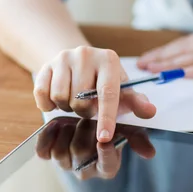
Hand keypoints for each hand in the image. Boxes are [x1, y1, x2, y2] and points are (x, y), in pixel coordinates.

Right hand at [34, 46, 156, 142]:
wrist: (78, 63)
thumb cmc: (104, 82)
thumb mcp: (123, 91)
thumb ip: (136, 103)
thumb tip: (150, 112)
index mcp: (109, 60)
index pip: (108, 94)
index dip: (106, 118)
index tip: (104, 137)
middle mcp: (86, 54)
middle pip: (80, 100)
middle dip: (84, 112)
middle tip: (88, 107)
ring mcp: (63, 58)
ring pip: (60, 97)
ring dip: (66, 108)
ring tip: (74, 101)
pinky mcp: (45, 65)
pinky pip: (42, 94)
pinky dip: (48, 105)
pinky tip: (57, 101)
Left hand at [35, 118, 155, 179]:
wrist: (82, 101)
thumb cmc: (109, 107)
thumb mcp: (126, 109)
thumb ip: (137, 124)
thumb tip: (149, 151)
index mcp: (109, 164)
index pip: (108, 167)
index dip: (107, 155)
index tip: (105, 139)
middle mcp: (87, 168)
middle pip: (82, 156)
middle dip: (84, 132)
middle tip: (86, 116)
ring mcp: (67, 163)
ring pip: (62, 155)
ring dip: (67, 132)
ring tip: (72, 118)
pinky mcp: (49, 154)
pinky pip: (44, 152)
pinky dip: (48, 137)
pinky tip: (55, 125)